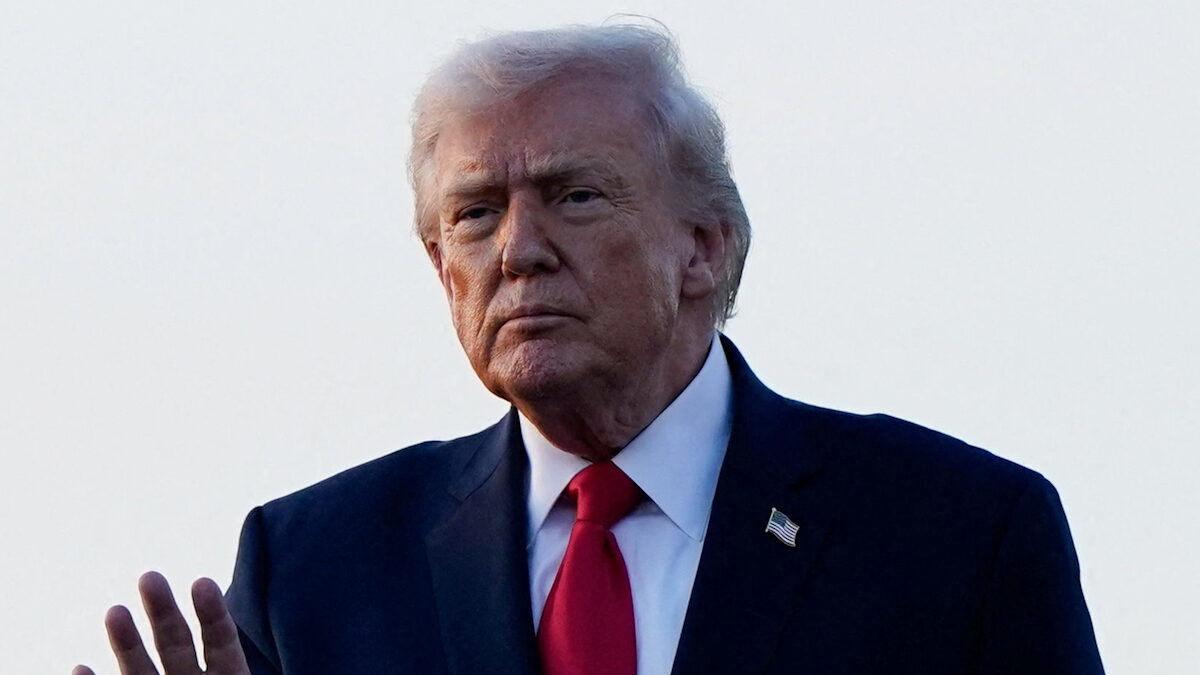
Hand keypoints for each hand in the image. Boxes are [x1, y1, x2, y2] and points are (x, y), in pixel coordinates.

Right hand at [74, 571, 250, 674]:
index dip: (213, 613)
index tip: (202, 582)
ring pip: (140, 669)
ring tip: (114, 611)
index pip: (221, 640)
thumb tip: (249, 657)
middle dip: (163, 611)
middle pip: (176, 644)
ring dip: (126, 642)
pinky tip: (80, 669)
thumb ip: (236, 667)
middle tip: (150, 576)